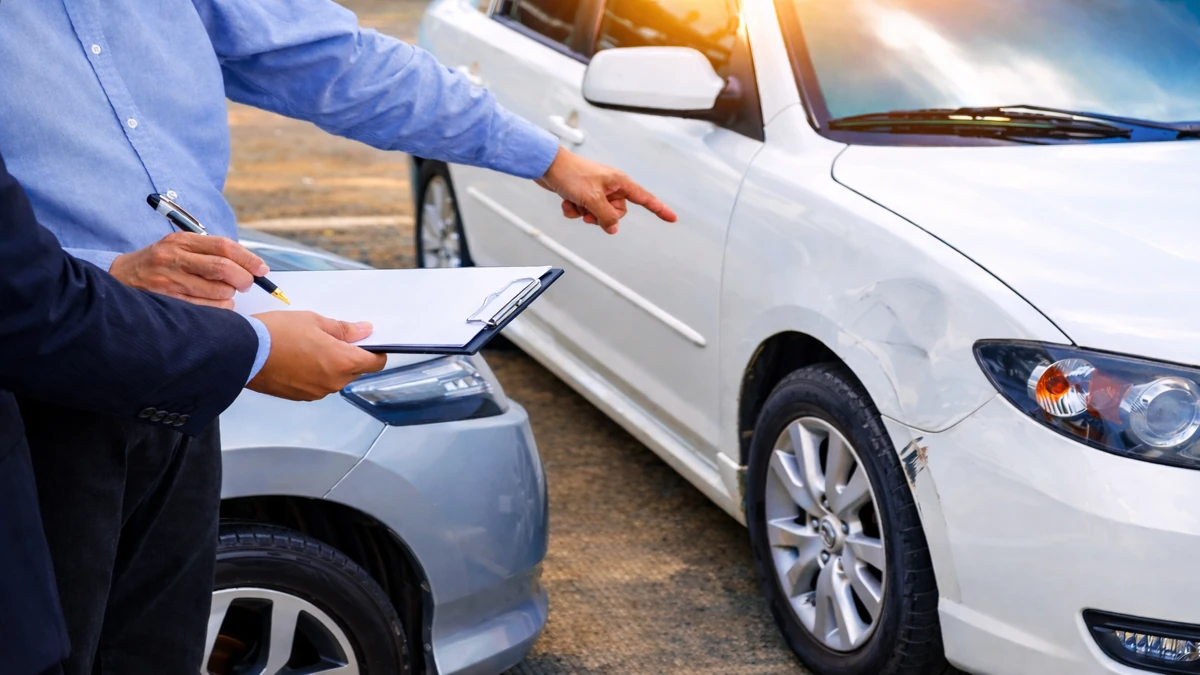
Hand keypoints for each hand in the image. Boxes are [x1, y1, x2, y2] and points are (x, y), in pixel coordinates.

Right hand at [109, 232, 268, 308]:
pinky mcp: (167, 301)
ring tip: (225, 293)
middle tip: (247, 284)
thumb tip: (248, 265)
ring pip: (217, 292)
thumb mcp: (180, 248)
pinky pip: (205, 309)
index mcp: (182, 241)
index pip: (224, 246)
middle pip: (223, 268)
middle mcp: (175, 258)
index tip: (262, 269)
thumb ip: (210, 252)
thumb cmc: (159, 264)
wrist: (119, 277)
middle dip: (243, 279)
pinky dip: (218, 308)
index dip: (248, 259)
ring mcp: (170, 281)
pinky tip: (214, 304)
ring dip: (230, 296)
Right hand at [247, 311, 387, 400]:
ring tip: (311, 345)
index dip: (376, 351)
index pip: (375, 363)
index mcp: (343, 362)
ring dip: (332, 365)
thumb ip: (344, 329)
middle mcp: (333, 382)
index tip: (371, 343)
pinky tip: (300, 358)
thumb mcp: (314, 321)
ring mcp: (317, 392)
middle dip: (351, 356)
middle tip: (334, 337)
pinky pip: (318, 384)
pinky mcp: (300, 396)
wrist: (242, 353)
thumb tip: (364, 331)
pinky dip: (316, 373)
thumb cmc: (276, 334)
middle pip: (355, 370)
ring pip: (336, 378)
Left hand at [536, 147, 677, 233]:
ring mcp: (596, 190)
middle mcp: (610, 186)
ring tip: (575, 203)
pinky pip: (584, 211)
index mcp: (619, 182)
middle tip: (589, 211)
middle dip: (602, 216)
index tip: (672, 218)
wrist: (546, 165)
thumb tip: (613, 228)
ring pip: (599, 214)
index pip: (644, 198)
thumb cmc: (570, 174)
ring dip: (585, 213)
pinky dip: (574, 210)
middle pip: (618, 212)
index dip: (659, 209)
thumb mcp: (592, 199)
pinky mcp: (582, 194)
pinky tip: (566, 202)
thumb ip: (606, 217)